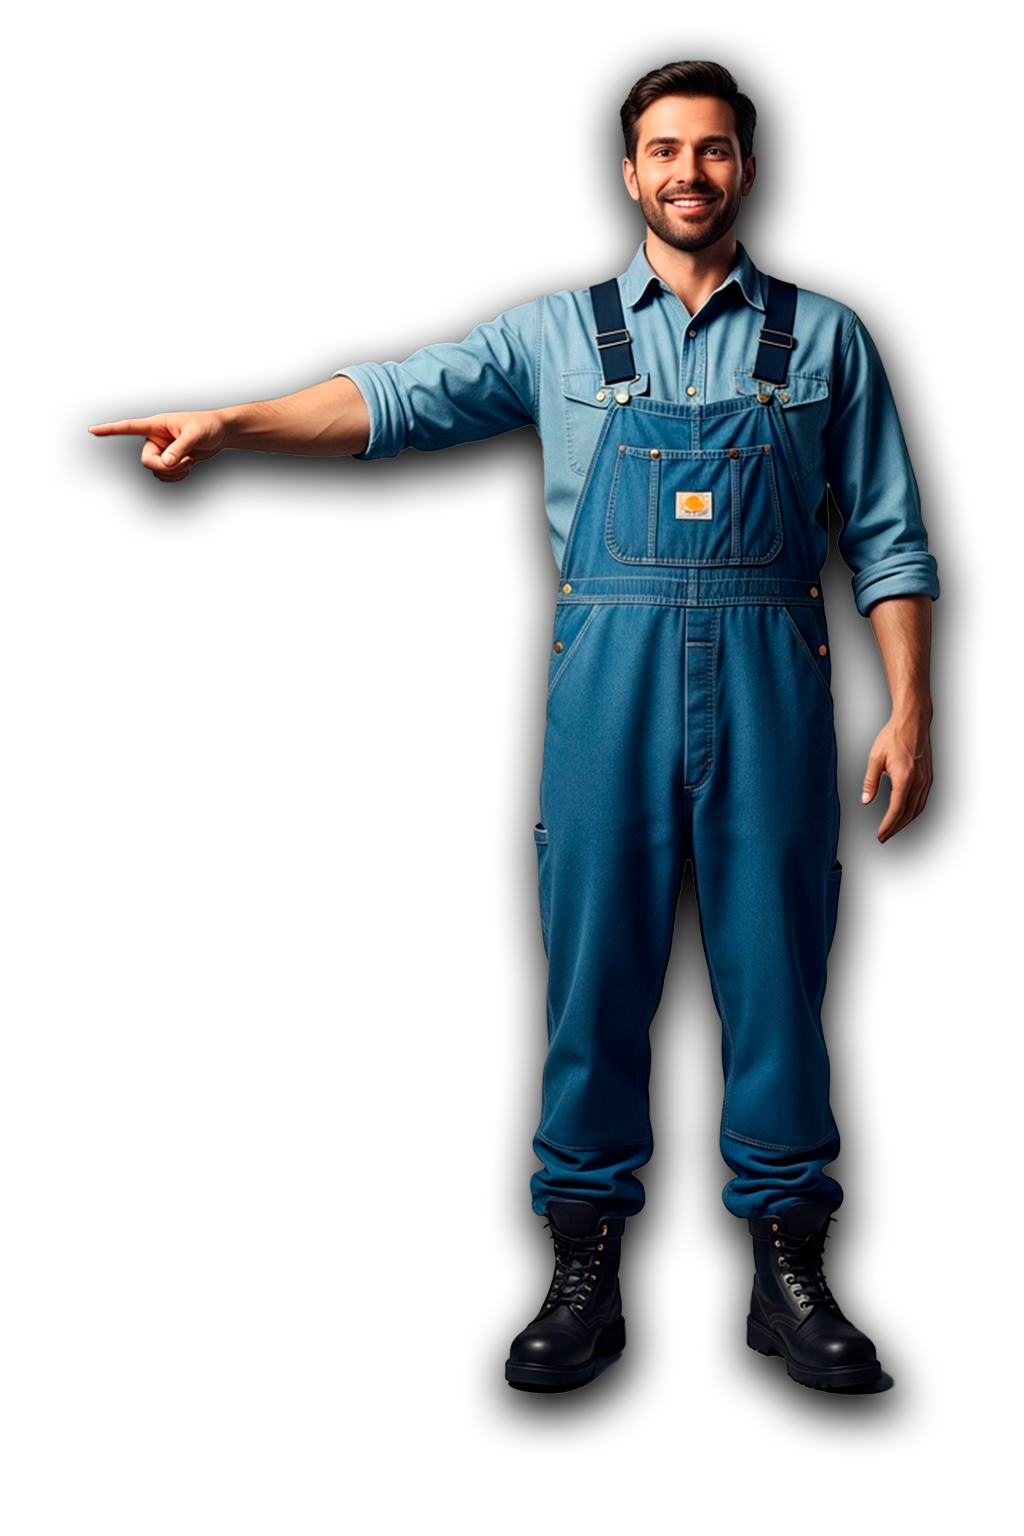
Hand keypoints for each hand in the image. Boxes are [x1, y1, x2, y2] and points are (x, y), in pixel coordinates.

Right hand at [87, 409, 228, 483]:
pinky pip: (165, 477)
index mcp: (155, 424)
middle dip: (165, 467)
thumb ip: (179, 448)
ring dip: (174, 472)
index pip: (128, 427)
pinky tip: (188, 466)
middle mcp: (154, 439)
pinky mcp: (169, 462)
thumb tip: (165, 463)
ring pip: (156, 472)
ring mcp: (161, 451)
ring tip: (190, 460)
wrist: (220, 433)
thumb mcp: (195, 434)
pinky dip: (176, 477)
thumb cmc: (208, 426)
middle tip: (187, 460)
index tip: (92, 430)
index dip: (109, 429)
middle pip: (146, 461)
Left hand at [860, 715, 933, 842]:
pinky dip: (913, 812)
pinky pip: (922, 801)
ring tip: (892, 830)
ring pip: (918, 809)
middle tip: (883, 838)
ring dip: (905, 822)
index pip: (896, 809)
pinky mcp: (929, 777)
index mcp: (905, 776)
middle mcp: (919, 781)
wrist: (914, 721)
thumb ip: (870, 782)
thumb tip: (865, 803)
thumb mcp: (875, 757)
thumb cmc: (892, 736)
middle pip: (909, 813)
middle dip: (895, 828)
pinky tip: (904, 815)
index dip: (888, 825)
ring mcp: (927, 779)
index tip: (879, 835)